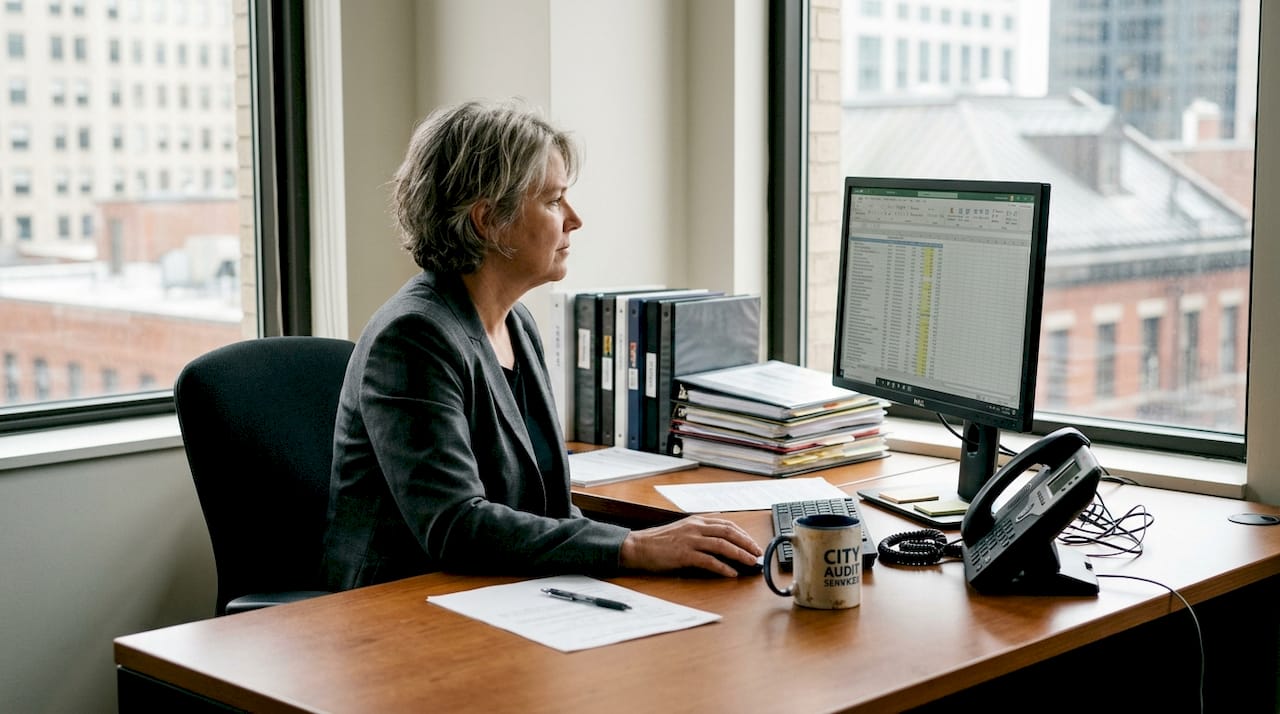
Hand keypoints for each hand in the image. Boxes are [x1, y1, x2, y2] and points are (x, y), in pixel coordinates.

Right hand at [619, 515, 762, 576]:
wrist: (638, 546)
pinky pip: (708, 561)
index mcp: (696, 520)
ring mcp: (690, 540)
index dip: (743, 534)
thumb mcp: (682, 529)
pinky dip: (722, 567)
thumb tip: (720, 539)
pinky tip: (731, 573)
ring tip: (751, 563)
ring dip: (740, 554)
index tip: (753, 543)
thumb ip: (700, 531)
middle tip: (758, 554)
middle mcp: (696, 527)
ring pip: (722, 545)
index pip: (727, 524)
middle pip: (729, 532)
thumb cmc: (659, 541)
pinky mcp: (684, 555)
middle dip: (747, 543)